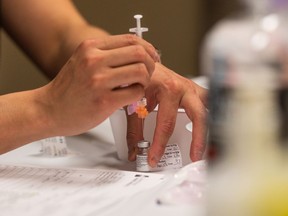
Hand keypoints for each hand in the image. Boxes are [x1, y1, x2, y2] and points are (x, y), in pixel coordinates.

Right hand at [41, 34, 157, 135]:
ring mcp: (99, 80)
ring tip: (138, 86)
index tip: (152, 58)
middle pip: (140, 53)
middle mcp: (94, 60)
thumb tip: (136, 55)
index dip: (148, 49)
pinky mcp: (104, 101)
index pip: (131, 40)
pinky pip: (135, 92)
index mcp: (91, 48)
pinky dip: (138, 95)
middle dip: (151, 64)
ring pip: (141, 72)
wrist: (47, 110)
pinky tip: (130, 98)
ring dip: (145, 80)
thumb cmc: (67, 89)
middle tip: (148, 74)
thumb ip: (106, 56)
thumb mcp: (82, 61)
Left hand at [126, 63, 207, 165]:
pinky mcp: (194, 89)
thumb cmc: (138, 77)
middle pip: (198, 116)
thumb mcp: (133, 104)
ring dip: (210, 127)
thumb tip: (135, 151)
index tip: (154, 158)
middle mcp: (183, 87)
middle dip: (199, 139)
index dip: (160, 145)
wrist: (142, 61)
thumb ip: (134, 130)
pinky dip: (210, 115)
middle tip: (195, 156)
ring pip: (209, 108)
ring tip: (208, 146)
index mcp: (168, 89)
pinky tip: (210, 127)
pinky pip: (208, 103)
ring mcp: (191, 88)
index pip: (166, 124)